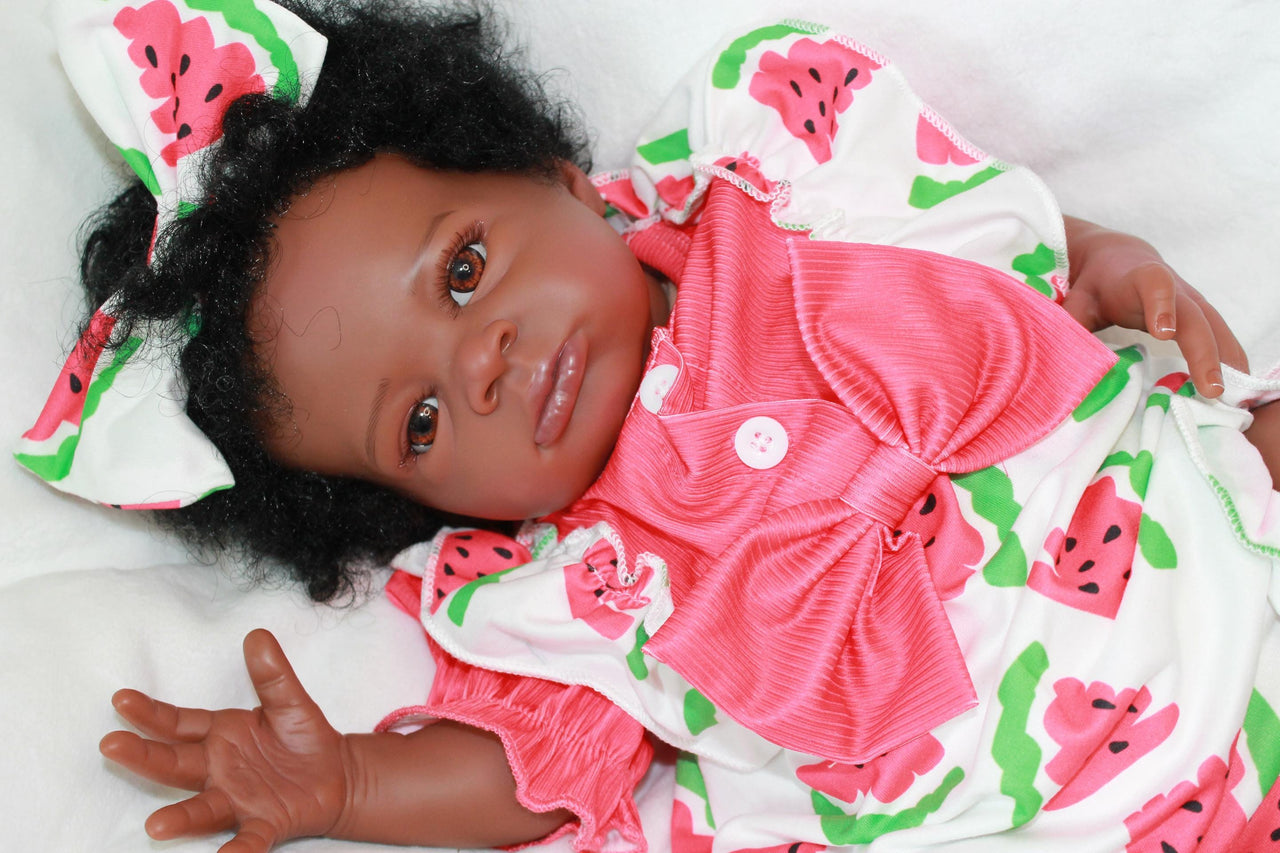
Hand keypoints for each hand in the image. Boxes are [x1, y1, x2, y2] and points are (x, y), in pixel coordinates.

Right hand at [100, 630, 348, 852]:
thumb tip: (257, 635)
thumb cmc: (303, 738)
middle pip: (175, 764)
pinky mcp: (264, 823)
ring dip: (179, 817)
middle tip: (110, 745)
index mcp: (220, 736)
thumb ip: (273, 675)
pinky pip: (248, 840)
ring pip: (202, 809)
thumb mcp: (290, 701)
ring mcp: (238, 799)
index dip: (151, 713)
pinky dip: (237, 851)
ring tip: (154, 826)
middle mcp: (218, 770)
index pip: (179, 724)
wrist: (338, 775)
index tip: (121, 699)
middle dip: (143, 757)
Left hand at [1061, 216, 1247, 396]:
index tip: (1163, 332)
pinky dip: (1230, 360)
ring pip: (1214, 327)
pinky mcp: (1198, 314)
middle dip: (1204, 351)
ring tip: (1235, 397)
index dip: (1161, 305)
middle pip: (1194, 315)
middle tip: (1212, 388)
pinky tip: (1240, 387)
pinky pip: (1219, 335)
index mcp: (1138, 278)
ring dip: (1227, 361)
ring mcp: (1190, 301)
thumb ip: (1071, 325)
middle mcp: (1173, 288)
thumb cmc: (1094, 285)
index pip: (1154, 284)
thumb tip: (1064, 362)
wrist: (1116, 258)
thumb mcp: (1076, 300)